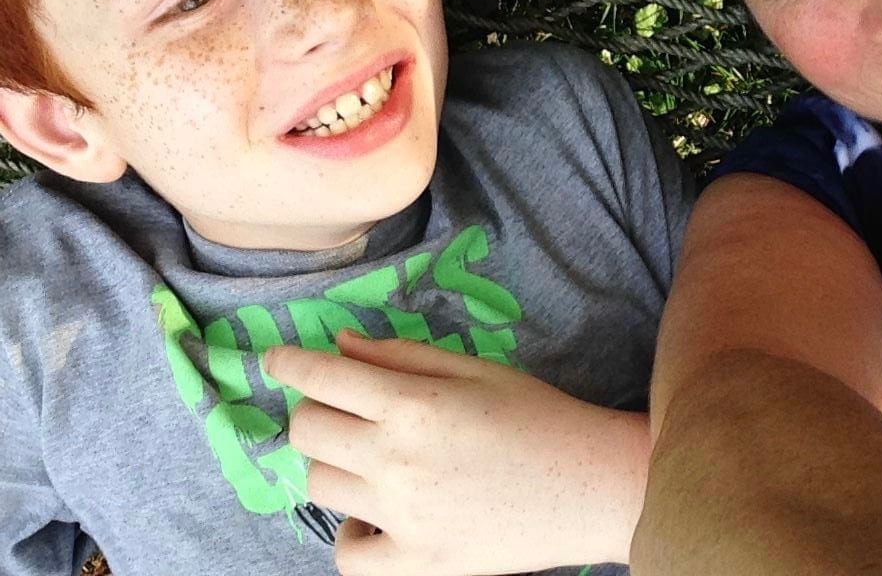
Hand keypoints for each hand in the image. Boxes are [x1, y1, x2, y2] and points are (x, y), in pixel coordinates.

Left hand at [264, 330, 650, 575]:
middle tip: (341, 404)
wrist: (589, 485)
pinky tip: (371, 514)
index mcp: (413, 404)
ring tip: (368, 454)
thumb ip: (401, 356)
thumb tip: (340, 344)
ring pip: (320, 484)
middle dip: (312, 408)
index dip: (288, 363)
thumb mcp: (474, 369)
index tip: (276, 359)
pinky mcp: (417, 564)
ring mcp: (402, 518)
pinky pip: (347, 555)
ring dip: (332, 460)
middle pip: (307, 431)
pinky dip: (350, 532)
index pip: (321, 378)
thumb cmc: (537, 415)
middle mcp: (396, 460)